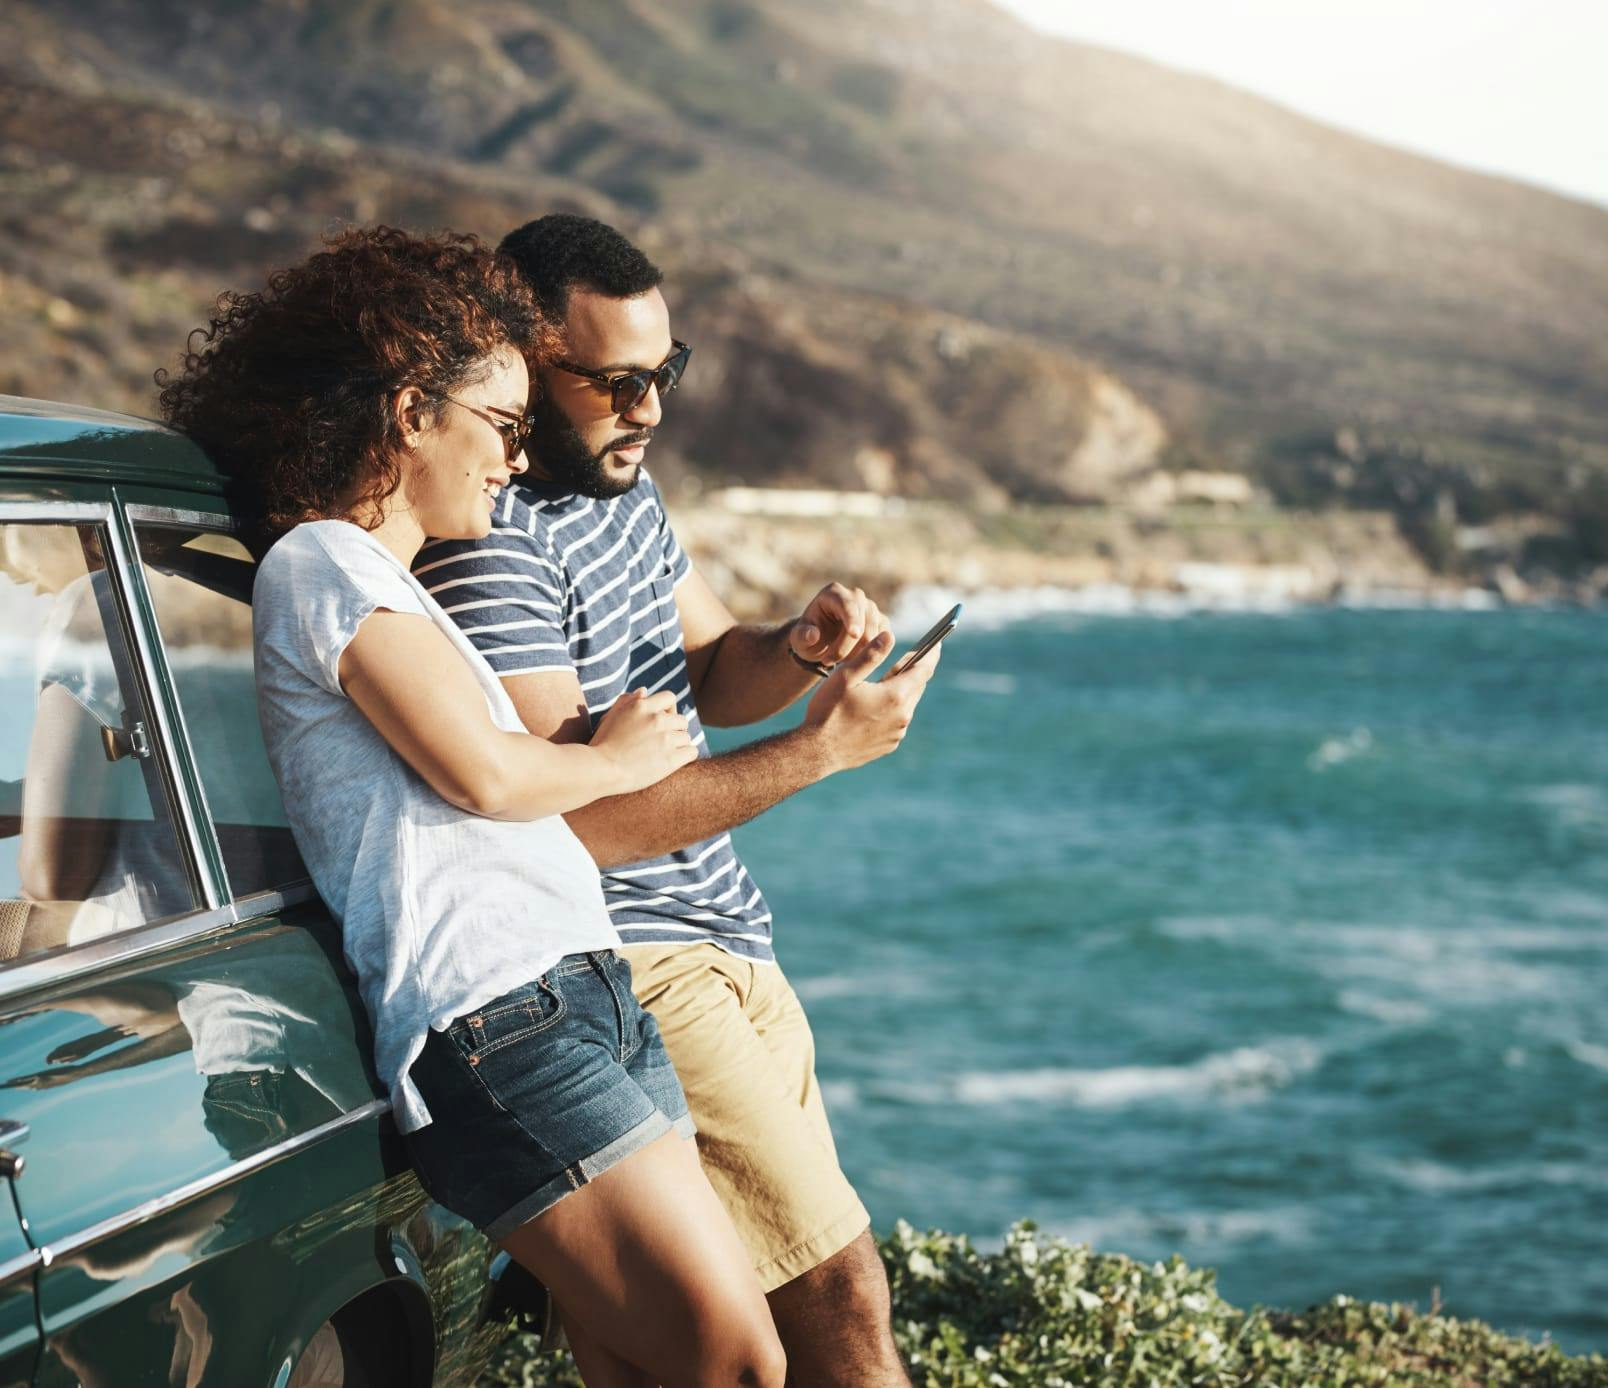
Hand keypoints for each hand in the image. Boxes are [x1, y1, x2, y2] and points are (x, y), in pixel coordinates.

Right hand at [591, 689, 697, 793]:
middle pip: (681, 720)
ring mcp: (665, 739)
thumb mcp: (610, 717)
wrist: (599, 770)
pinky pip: (691, 752)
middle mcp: (656, 719)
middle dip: (674, 730)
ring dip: (678, 745)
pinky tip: (673, 762)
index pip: (669, 698)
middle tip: (662, 743)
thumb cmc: (601, 745)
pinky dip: (685, 757)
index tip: (663, 721)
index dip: (669, 710)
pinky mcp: (671, 759)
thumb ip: (627, 701)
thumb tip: (644, 690)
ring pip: (686, 737)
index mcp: (642, 706)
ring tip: (662, 755)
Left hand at [790, 583, 890, 668]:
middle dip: (847, 646)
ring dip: (856, 654)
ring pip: (874, 634)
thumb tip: (813, 634)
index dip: (852, 618)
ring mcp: (871, 608)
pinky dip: (868, 654)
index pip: (847, 604)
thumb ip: (802, 636)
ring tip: (835, 661)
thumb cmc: (808, 637)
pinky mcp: (881, 622)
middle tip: (827, 662)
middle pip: (862, 622)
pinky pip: (882, 641)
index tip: (854, 634)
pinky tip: (850, 659)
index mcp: (833, 593)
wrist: (821, 641)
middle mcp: (856, 596)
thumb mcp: (798, 639)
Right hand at [803, 631, 939, 772]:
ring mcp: (897, 733)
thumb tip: (889, 635)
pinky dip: (891, 710)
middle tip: (901, 660)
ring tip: (881, 684)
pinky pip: (897, 721)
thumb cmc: (828, 710)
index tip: (937, 642)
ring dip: (900, 691)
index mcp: (895, 695)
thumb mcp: (846, 676)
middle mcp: (902, 716)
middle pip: (917, 686)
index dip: (932, 653)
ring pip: (907, 704)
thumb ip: (870, 654)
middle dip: (912, 671)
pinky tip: (873, 708)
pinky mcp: (889, 745)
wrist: (816, 752)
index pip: (924, 669)